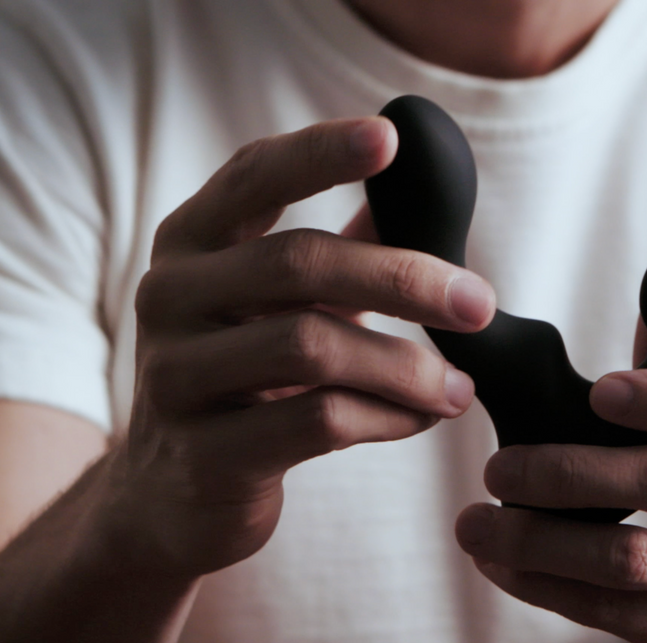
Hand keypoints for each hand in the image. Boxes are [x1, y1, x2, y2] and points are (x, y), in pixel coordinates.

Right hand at [100, 117, 496, 576]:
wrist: (169, 501)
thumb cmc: (244, 383)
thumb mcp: (280, 307)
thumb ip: (339, 250)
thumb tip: (419, 188)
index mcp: (189, 244)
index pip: (252, 175)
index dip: (320, 152)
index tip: (392, 138)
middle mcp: (168, 298)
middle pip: (297, 263)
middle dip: (404, 278)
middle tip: (478, 303)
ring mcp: (175, 377)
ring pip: (310, 347)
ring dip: (406, 366)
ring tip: (460, 385)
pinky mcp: (204, 455)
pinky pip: (315, 422)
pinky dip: (387, 418)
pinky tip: (422, 420)